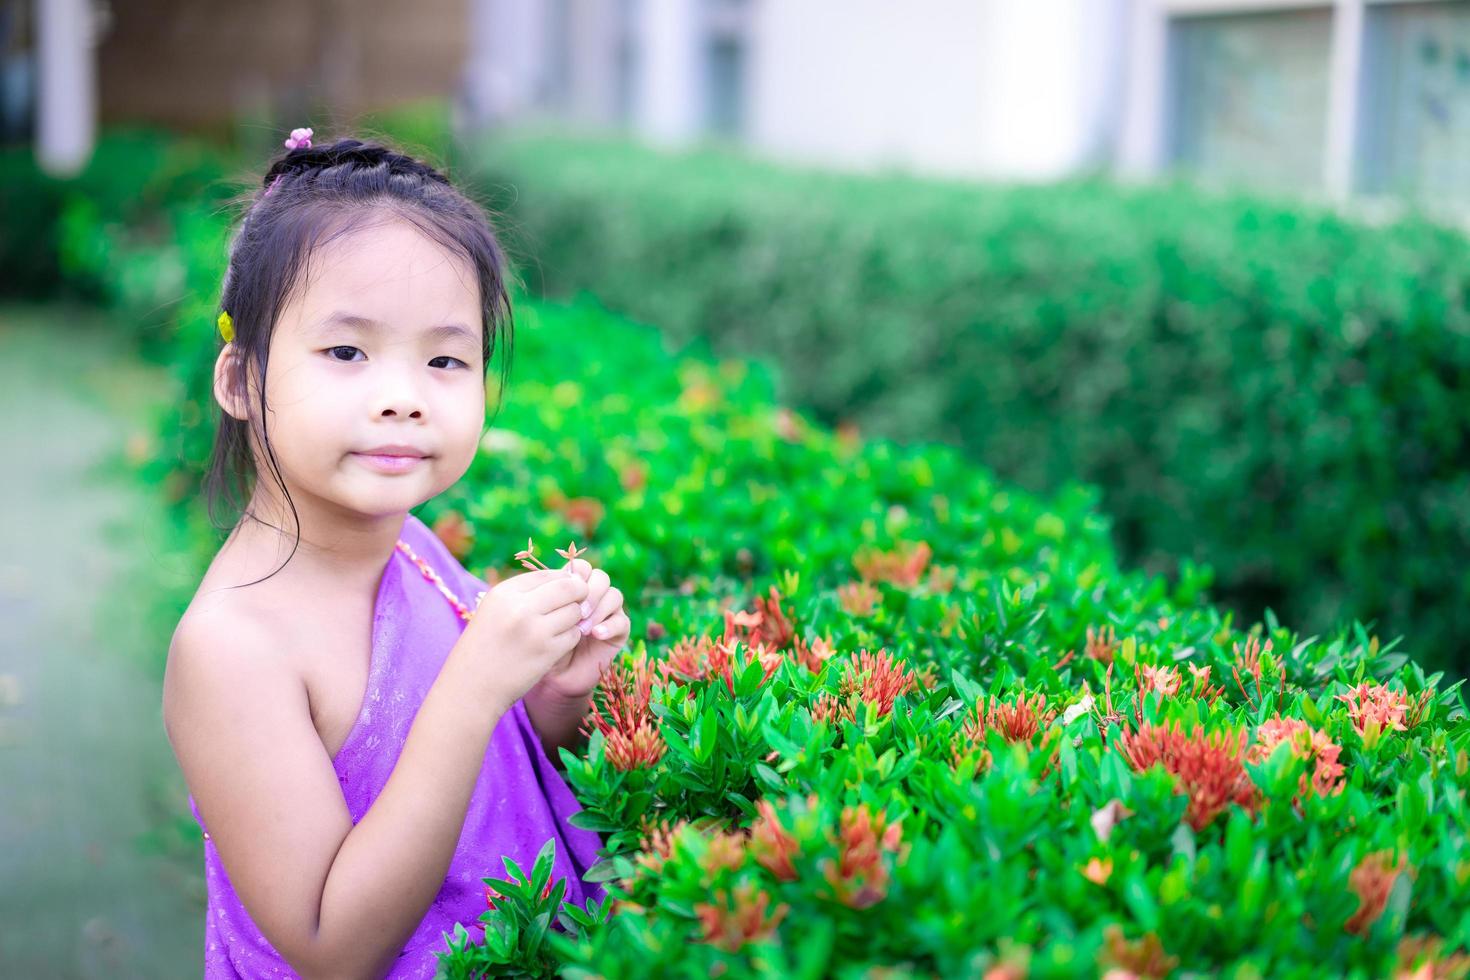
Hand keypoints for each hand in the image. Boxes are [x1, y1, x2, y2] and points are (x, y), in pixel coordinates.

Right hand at [453, 568, 589, 710]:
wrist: (471, 689)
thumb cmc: (484, 648)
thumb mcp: (494, 611)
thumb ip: (524, 594)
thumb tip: (568, 578)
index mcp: (504, 592)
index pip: (548, 574)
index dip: (563, 582)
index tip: (563, 594)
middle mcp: (519, 607)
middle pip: (569, 587)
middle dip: (578, 595)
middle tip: (576, 606)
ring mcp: (535, 629)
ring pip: (575, 611)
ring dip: (574, 619)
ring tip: (558, 629)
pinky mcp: (547, 651)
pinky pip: (574, 635)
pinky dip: (570, 639)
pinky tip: (555, 646)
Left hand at [532, 556, 629, 702]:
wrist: (554, 677)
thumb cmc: (542, 646)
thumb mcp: (540, 620)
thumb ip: (548, 598)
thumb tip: (556, 579)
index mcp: (575, 589)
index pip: (582, 568)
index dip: (575, 575)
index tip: (562, 592)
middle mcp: (594, 597)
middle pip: (601, 577)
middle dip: (589, 591)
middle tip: (576, 610)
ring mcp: (608, 613)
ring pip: (614, 596)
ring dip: (598, 609)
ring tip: (583, 628)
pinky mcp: (619, 632)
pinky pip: (622, 621)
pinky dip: (609, 625)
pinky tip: (595, 634)